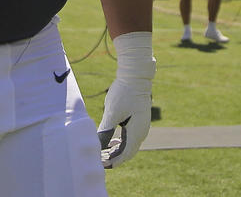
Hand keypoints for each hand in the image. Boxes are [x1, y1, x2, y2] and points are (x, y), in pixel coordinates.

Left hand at [98, 32, 154, 168]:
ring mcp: (141, 127)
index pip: (125, 155)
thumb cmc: (123, 92)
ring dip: (116, 151)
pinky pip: (130, 138)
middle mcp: (142, 132)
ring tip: (102, 152)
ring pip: (129, 146)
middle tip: (99, 160)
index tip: (100, 164)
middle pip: (128, 153)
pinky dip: (120, 143)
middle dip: (114, 158)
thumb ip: (106, 130)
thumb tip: (98, 145)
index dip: (112, 162)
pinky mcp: (139, 122)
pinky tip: (111, 141)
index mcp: (137, 132)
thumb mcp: (112, 112)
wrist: (136, 76)